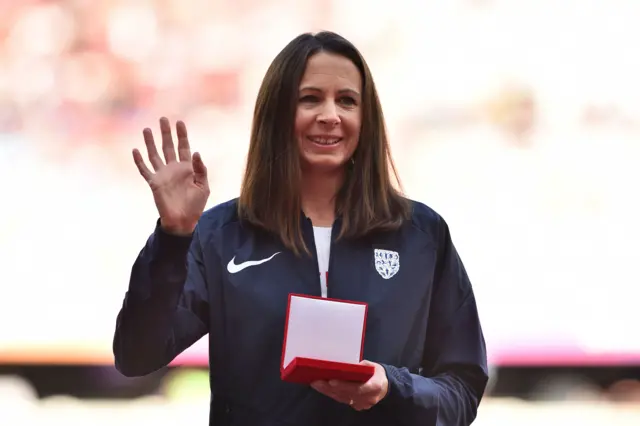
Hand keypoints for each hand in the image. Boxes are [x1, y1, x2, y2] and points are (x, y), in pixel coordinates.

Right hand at [133, 117, 209, 234]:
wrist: (183, 221)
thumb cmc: (196, 205)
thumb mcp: (203, 186)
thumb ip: (200, 169)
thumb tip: (196, 152)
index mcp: (187, 168)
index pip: (183, 147)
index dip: (182, 135)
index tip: (180, 122)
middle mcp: (173, 169)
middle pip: (168, 147)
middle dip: (165, 133)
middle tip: (163, 119)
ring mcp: (163, 175)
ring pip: (155, 155)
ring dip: (150, 142)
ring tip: (146, 129)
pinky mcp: (154, 183)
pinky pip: (145, 170)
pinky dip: (139, 161)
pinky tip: (135, 150)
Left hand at [310, 360, 388, 410]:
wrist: (385, 386)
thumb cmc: (376, 373)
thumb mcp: (372, 366)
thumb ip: (360, 367)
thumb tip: (346, 365)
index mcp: (375, 386)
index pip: (358, 388)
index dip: (344, 385)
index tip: (332, 381)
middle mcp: (369, 397)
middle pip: (347, 394)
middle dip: (330, 388)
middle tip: (317, 381)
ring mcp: (363, 404)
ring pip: (343, 398)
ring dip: (328, 391)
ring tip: (316, 384)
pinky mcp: (357, 406)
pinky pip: (343, 400)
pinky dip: (332, 394)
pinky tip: (323, 388)